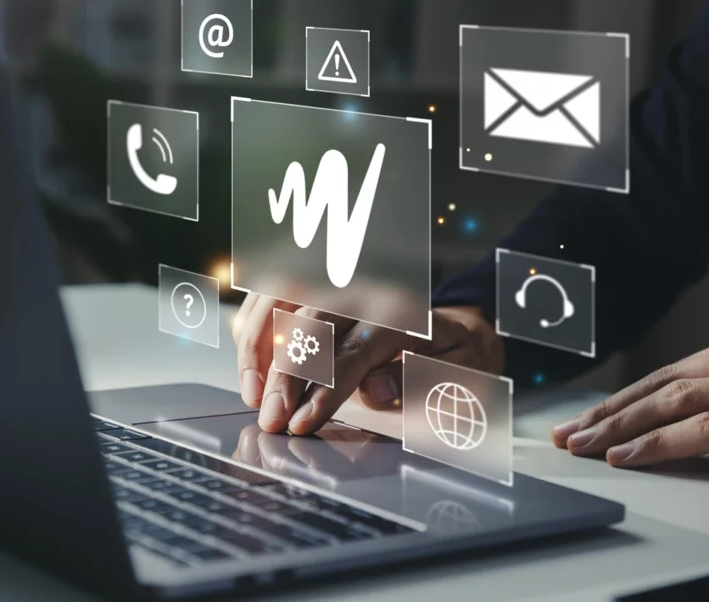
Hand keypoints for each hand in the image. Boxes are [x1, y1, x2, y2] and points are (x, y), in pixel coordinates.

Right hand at [232, 295, 503, 435]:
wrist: (458, 329)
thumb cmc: (452, 360)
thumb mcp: (455, 375)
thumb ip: (415, 383)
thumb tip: (375, 391)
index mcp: (404, 317)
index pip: (355, 351)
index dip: (324, 390)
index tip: (301, 423)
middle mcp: (367, 293)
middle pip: (311, 323)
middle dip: (284, 375)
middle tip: (269, 420)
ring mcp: (339, 285)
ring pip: (283, 300)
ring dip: (260, 347)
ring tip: (252, 395)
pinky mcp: (320, 286)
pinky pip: (274, 292)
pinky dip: (254, 323)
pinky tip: (251, 363)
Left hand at [550, 319, 708, 486]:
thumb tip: (690, 431)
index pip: (676, 370)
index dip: (627, 396)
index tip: (591, 416)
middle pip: (666, 381)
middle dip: (610, 410)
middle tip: (569, 432)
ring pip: (675, 400)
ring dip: (621, 426)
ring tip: (583, 445)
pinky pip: (708, 429)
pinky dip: (662, 443)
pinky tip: (630, 455)